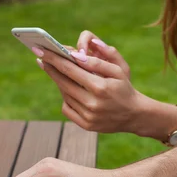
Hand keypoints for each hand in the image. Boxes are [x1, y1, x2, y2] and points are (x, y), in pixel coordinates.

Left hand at [33, 38, 155, 133]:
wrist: (135, 115)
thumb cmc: (125, 88)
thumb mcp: (118, 70)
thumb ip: (97, 61)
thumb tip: (76, 55)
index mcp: (100, 87)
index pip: (70, 70)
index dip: (54, 59)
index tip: (42, 51)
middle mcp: (92, 103)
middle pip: (63, 82)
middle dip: (51, 69)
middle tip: (41, 59)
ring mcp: (88, 116)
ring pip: (65, 95)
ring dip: (59, 82)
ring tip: (56, 71)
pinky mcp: (86, 125)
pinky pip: (67, 109)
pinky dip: (66, 98)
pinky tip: (68, 90)